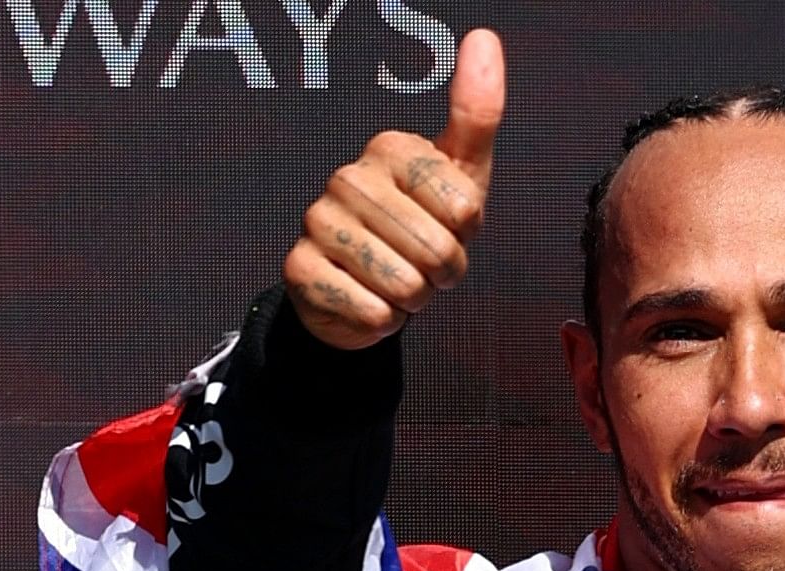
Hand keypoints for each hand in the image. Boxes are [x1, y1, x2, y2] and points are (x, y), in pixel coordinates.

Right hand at [281, 25, 502, 349]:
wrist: (363, 289)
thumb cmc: (420, 224)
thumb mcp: (462, 175)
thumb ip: (477, 113)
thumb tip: (484, 37)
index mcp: (389, 149)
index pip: (464, 209)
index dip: (467, 236)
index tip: (448, 228)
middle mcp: (347, 177)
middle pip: (437, 250)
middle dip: (443, 273)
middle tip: (424, 264)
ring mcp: (317, 221)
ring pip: (405, 284)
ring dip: (414, 298)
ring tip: (398, 281)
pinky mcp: (299, 268)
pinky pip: (372, 311)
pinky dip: (383, 320)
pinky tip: (369, 299)